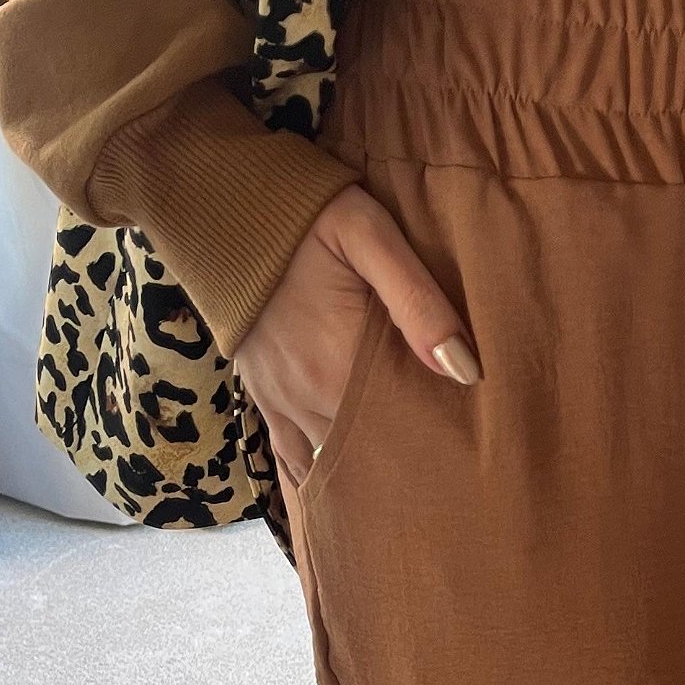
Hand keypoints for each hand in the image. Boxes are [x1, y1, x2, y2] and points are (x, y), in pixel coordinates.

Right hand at [234, 184, 479, 490]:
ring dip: (363, 470)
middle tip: (444, 473)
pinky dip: (316, 471)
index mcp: (341, 368)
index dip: (434, 446)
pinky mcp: (260, 391)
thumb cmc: (304, 213)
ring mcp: (280, 399)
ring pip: (330, 461)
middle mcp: (307, 397)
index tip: (465, 453)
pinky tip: (339, 485)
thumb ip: (418, 301)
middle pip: (368, 453)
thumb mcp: (370, 236)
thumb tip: (464, 369)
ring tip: (402, 482)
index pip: (402, 433)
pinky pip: (288, 453)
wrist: (219, 199)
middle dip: (403, 463)